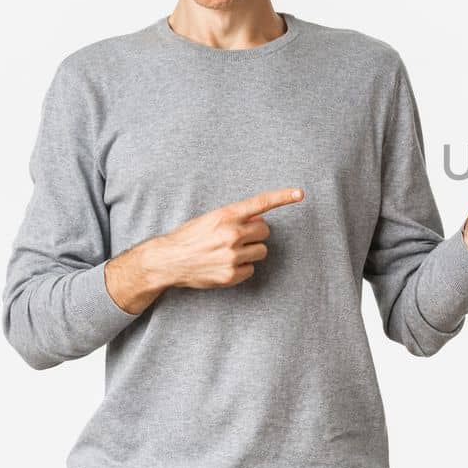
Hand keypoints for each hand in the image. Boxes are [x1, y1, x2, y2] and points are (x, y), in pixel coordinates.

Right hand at [141, 187, 305, 290]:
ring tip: (229, 252)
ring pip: (261, 251)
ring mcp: (232, 255)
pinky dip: (242, 268)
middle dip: (255, 233)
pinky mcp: (231, 274)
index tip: (300, 193)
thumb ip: (235, 218)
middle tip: (237, 237)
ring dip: (251, 250)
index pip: (260, 203)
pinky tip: (224, 265)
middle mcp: (231, 234)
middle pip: (265, 231)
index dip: (282, 196)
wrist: (167, 260)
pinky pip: (251, 269)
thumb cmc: (189, 237)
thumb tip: (259, 220)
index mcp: (225, 215)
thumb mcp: (210, 219)